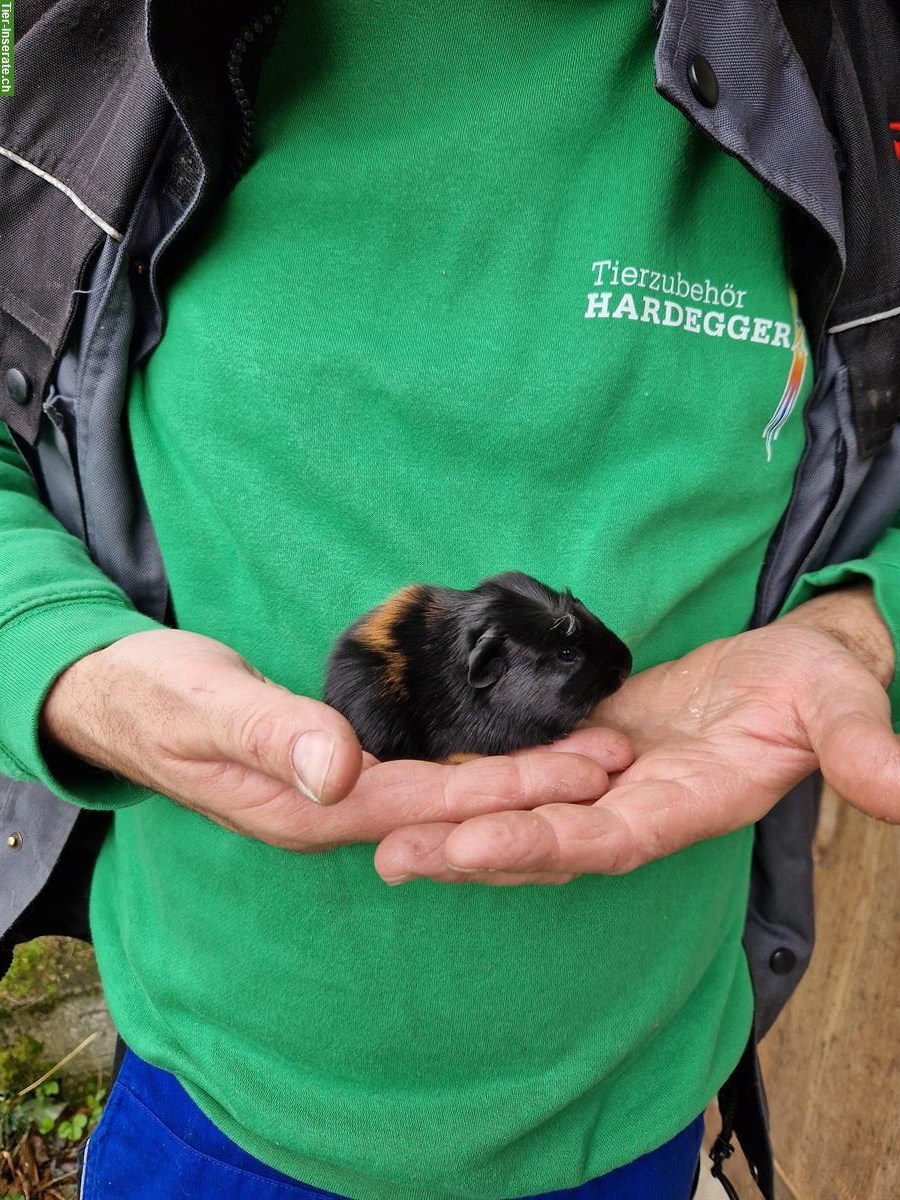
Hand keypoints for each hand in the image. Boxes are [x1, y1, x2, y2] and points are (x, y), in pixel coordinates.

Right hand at [39, 629, 632, 851]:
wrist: (121, 699)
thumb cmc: (158, 697)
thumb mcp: (203, 706)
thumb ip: (269, 735)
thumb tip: (339, 772)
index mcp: (314, 809)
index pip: (434, 799)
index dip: (512, 785)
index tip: (584, 770)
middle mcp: (338, 814)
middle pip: (457, 806)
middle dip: (540, 787)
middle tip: (620, 756)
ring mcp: (341, 797)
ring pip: (448, 794)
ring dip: (521, 777)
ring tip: (592, 753)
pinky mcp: (342, 773)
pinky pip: (425, 773)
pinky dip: (479, 761)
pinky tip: (517, 745)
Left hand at [374, 584, 898, 884]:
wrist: (796, 667)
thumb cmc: (821, 682)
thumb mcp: (841, 703)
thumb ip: (860, 747)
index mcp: (689, 804)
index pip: (605, 840)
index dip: (539, 847)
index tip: (467, 850)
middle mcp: (638, 804)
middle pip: (544, 839)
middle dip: (468, 850)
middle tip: (386, 852)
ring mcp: (610, 777)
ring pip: (525, 809)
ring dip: (458, 819)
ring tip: (381, 824)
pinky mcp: (590, 742)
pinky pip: (527, 766)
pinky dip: (478, 775)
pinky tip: (424, 773)